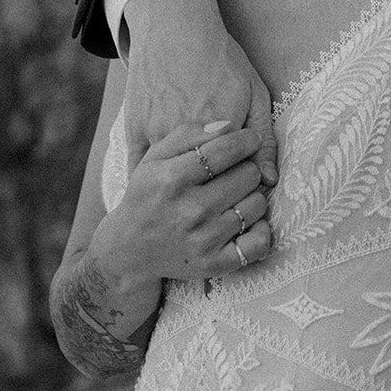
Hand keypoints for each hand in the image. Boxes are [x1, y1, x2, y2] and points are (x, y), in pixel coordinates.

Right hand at [94, 119, 271, 284]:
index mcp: (172, 179)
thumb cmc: (148, 195)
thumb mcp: (155, 157)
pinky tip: (246, 223)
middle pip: (249, 174)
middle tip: (234, 174)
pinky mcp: (215, 264)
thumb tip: (228, 126)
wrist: (130, 250)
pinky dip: (260, 231)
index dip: (247, 139)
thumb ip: (189, 133)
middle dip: (246, 168)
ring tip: (234, 198)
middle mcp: (190, 210)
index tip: (249, 139)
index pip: (228, 149)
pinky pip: (259, 243)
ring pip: (258, 204)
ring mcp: (204, 240)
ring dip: (251, 197)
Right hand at [122, 0, 277, 185]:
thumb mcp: (255, 93)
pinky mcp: (135, 132)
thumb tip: (270, 181)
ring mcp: (157, 134)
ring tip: (196, 187)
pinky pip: (142, 171)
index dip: (244, 183)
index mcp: (222, 130)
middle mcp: (188, 136)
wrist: (176, 27)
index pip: (237, 179)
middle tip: (224, 186)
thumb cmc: (222, 60)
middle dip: (217, 191)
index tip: (247, 182)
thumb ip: (264, 139)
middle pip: (205, 183)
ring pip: (172, 181)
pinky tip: (166, 187)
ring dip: (184, 190)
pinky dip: (154, 182)